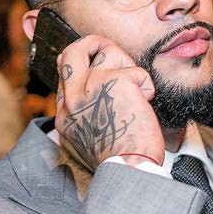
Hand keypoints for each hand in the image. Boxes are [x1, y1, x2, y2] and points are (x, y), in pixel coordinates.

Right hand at [55, 35, 163, 169]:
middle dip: (93, 43)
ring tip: (137, 90)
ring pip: (109, 53)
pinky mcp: (117, 82)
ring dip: (128, 67)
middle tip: (107, 48)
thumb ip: (86, 114)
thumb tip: (95, 95)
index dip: (85, 67)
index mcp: (65, 114)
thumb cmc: (118, 160)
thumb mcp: (87, 139)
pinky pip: (137, 71)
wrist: (129, 170)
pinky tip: (145, 103)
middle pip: (73, 52)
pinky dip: (147, 86)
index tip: (100, 72)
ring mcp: (93, 87)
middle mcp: (73, 98)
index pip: (65, 75)